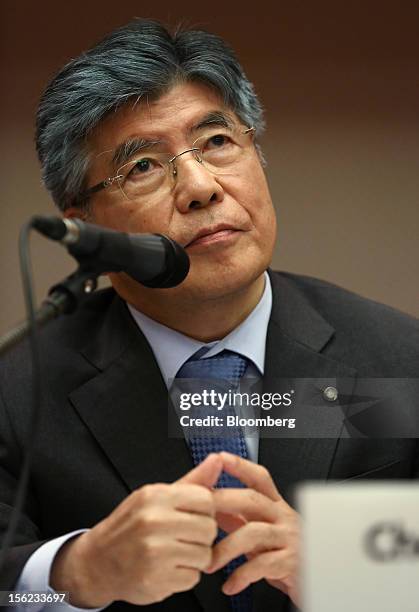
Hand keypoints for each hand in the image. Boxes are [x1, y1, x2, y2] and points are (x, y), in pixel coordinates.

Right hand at [50, 454, 221, 606]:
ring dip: (195, 557)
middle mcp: (153, 521)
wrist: (97, 562)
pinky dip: (184, 576)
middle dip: (201, 535)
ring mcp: (154, 552)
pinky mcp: (156, 580)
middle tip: (183, 536)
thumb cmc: (131, 526)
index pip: (206, 499)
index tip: (192, 515)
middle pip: (209, 528)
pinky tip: (167, 568)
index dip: (204, 510)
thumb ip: (192, 481)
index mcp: (155, 496)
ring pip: (205, 555)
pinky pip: (193, 578)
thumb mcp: (156, 496)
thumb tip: (217, 460)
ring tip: (175, 552)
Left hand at [207, 452, 300, 607]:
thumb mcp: (264, 533)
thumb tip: (211, 508)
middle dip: (222, 502)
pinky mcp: (292, 563)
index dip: (240, 466)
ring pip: (253, 533)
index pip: (259, 478)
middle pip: (252, 499)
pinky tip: (230, 584)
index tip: (220, 458)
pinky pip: (263, 565)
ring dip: (225, 548)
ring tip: (208, 562)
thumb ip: (240, 519)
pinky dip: (242, 576)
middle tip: (199, 513)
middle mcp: (284, 517)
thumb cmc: (289, 555)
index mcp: (276, 506)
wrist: (322, 580)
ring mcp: (290, 538)